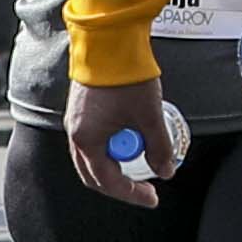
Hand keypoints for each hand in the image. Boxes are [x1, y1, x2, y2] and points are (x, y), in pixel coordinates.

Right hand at [63, 76, 178, 208]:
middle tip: (147, 189)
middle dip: (122, 184)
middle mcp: (75, 133)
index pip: (107, 181)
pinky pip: (95, 139)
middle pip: (95, 174)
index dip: (131, 193)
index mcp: (87, 140)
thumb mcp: (151, 116)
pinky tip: (134, 139)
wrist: (109, 44)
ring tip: (145, 158)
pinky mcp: (82, 111)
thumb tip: (165, 172)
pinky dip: (114, 146)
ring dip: (119, 163)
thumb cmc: (127, 79)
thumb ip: (159, 147)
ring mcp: (77, 122)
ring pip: (94, 156)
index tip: (152, 197)